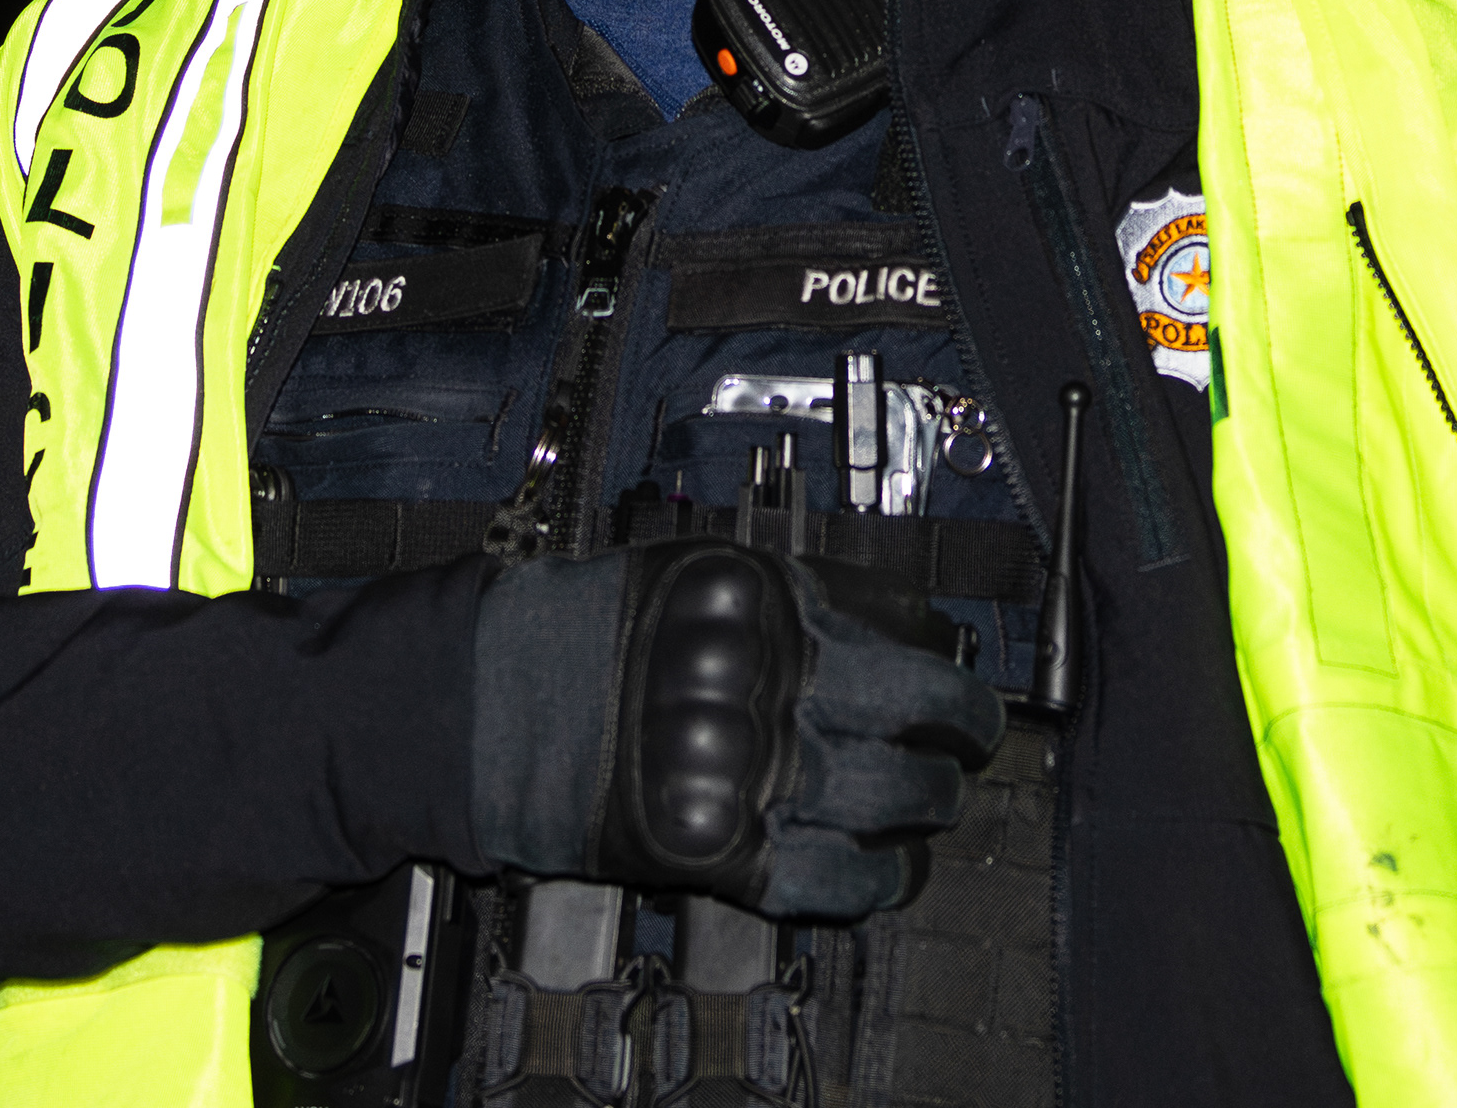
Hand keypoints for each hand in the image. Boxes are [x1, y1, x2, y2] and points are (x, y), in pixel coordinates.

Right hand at [470, 540, 1005, 918]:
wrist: (487, 704)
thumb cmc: (578, 632)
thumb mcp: (698, 574)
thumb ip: (793, 599)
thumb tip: (891, 623)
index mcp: (774, 605)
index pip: (906, 623)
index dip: (946, 652)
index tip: (956, 663)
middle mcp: (777, 681)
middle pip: (922, 708)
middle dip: (963, 727)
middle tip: (969, 735)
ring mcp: (756, 770)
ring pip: (895, 795)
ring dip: (930, 802)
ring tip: (933, 799)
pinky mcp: (723, 851)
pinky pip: (835, 877)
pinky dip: (874, 881)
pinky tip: (888, 870)